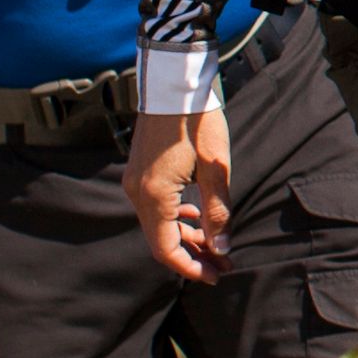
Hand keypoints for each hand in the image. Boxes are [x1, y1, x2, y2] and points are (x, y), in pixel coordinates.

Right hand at [126, 107, 232, 282]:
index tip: (215, 276)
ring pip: (157, 224)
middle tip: (222, 263)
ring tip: (215, 243)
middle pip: (160, 240)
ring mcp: (135, 181)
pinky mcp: (140, 171)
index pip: (166, 250)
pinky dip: (176, 217)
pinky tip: (197, 215)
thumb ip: (218, 212)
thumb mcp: (216, 169)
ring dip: (185, 236)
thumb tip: (222, 248)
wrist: (175, 82)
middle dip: (192, 255)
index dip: (190, 268)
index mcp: (154, 196)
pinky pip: (154, 206)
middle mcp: (137, 192)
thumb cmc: (198, 121)